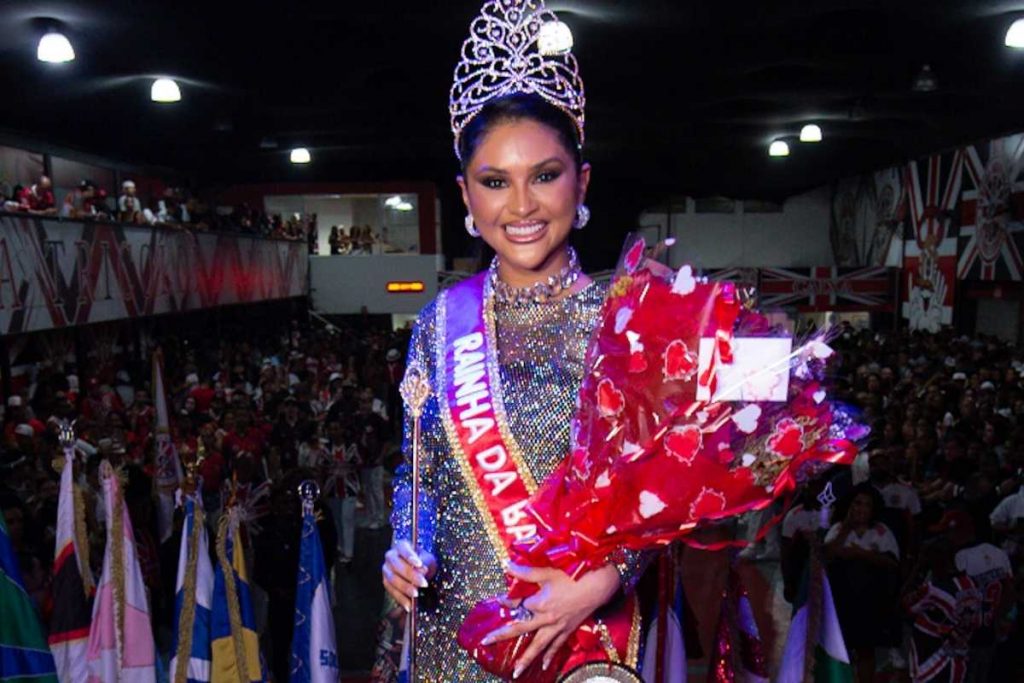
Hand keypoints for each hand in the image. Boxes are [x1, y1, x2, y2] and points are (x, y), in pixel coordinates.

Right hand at [382, 539, 435, 610]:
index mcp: (401, 546)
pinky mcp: (386, 583)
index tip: (419, 564)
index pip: (403, 549)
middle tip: (424, 583)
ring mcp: (386, 570)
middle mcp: (390, 556)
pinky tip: (409, 605)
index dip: (410, 556)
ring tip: (416, 594)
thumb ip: (425, 563)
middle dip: (411, 576)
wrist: (418, 571)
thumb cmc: (423, 562)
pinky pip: (391, 591)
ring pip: (393, 579)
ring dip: (405, 588)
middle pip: (397, 565)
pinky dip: (401, 599)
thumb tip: (422, 570)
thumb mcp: (427, 559)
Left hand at [481, 562, 619, 676]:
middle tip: (486, 642)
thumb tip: (507, 565)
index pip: (517, 604)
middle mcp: (546, 618)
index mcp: (540, 603)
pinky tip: (545, 666)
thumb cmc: (573, 577)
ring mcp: (557, 627)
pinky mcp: (567, 630)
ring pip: (538, 645)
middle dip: (502, 636)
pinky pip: (557, 646)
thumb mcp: (548, 572)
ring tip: (516, 672)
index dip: (507, 601)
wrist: (597, 587)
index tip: (498, 600)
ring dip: (526, 659)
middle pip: (520, 629)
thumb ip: (526, 571)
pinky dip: (550, 656)